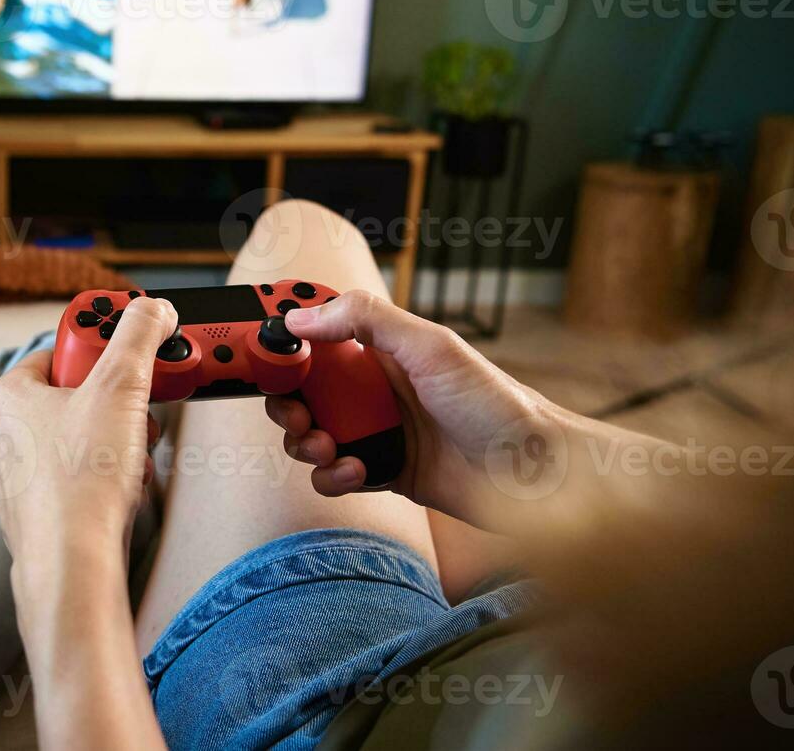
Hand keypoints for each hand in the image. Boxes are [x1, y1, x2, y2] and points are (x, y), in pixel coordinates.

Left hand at [0, 297, 174, 565]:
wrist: (73, 564)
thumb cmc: (81, 478)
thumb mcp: (120, 386)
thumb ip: (137, 337)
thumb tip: (151, 310)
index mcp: (10, 396)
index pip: (59, 351)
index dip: (101, 351)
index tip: (130, 356)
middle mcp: (4, 436)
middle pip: (74, 398)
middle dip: (118, 405)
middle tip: (139, 412)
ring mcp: (17, 479)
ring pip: (78, 442)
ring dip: (117, 444)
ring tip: (133, 457)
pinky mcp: (35, 515)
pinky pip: (77, 481)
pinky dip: (105, 481)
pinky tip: (122, 491)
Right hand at [267, 291, 548, 526]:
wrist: (533, 476)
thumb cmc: (496, 403)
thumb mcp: (432, 346)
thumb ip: (367, 320)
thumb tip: (303, 316)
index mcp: (380, 348)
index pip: (316, 333)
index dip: (282, 338)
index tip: (260, 348)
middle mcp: (371, 386)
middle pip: (300, 387)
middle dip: (285, 400)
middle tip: (294, 412)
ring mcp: (374, 429)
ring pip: (308, 432)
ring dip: (304, 441)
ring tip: (326, 446)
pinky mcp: (381, 470)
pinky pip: (332, 473)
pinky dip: (331, 475)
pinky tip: (356, 472)